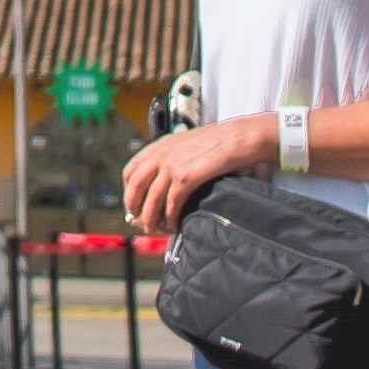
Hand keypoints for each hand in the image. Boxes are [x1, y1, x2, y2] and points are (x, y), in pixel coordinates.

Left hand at [117, 115, 275, 231]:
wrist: (240, 137)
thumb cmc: (220, 143)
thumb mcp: (189, 144)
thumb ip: (174, 159)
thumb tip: (166, 184)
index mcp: (160, 145)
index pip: (131, 171)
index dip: (129, 191)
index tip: (134, 205)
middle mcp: (161, 154)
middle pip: (135, 187)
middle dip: (134, 208)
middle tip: (140, 222)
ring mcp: (171, 165)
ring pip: (151, 200)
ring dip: (151, 219)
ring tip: (156, 230)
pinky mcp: (185, 177)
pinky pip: (171, 205)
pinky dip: (171, 219)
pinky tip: (175, 225)